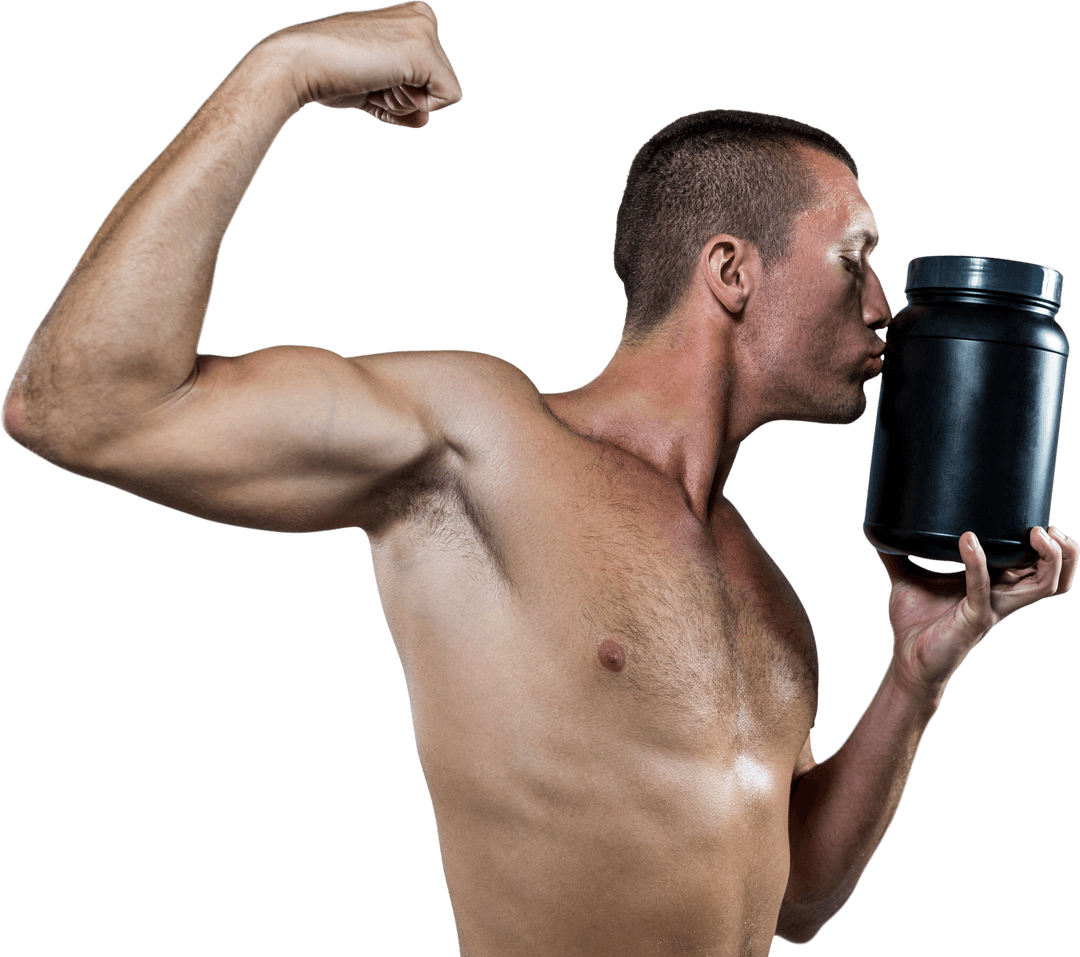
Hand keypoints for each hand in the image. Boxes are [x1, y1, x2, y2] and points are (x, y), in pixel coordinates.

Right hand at [265, 2, 461, 125]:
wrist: (301, 63)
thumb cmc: (329, 73)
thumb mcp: (375, 88)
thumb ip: (403, 102)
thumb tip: (426, 120)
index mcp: (411, 19)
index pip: (431, 76)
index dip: (402, 93)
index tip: (371, 77)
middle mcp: (422, 18)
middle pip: (439, 85)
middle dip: (406, 98)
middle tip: (370, 79)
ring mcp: (424, 31)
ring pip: (442, 93)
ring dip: (406, 101)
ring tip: (373, 78)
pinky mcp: (424, 51)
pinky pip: (448, 97)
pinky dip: (419, 106)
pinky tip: (386, 85)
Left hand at [878, 527, 1076, 699]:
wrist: (905, 660)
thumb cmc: (914, 624)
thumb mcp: (907, 579)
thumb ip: (898, 554)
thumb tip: (878, 528)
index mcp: (994, 586)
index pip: (1037, 566)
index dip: (1050, 546)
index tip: (1037, 521)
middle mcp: (1001, 596)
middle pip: (1056, 577)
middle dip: (1064, 551)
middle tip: (1045, 529)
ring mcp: (992, 607)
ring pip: (1045, 586)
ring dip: (1049, 558)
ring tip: (1034, 533)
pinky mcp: (974, 617)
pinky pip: (983, 586)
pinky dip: (977, 562)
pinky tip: (967, 540)